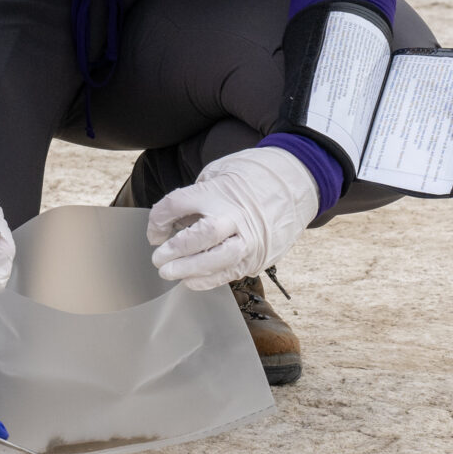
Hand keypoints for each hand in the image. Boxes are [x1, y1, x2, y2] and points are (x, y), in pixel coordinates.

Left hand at [146, 147, 318, 288]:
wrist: (297, 182)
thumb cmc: (253, 175)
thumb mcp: (219, 172)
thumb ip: (196, 196)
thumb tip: (174, 221)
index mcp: (219, 191)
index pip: (176, 204)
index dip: (158, 220)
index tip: (154, 232)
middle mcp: (235, 216)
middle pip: (200, 236)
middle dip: (175, 250)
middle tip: (158, 259)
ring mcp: (250, 238)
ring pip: (217, 260)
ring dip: (189, 269)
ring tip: (169, 273)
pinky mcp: (260, 256)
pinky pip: (230, 272)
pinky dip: (208, 279)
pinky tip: (191, 280)